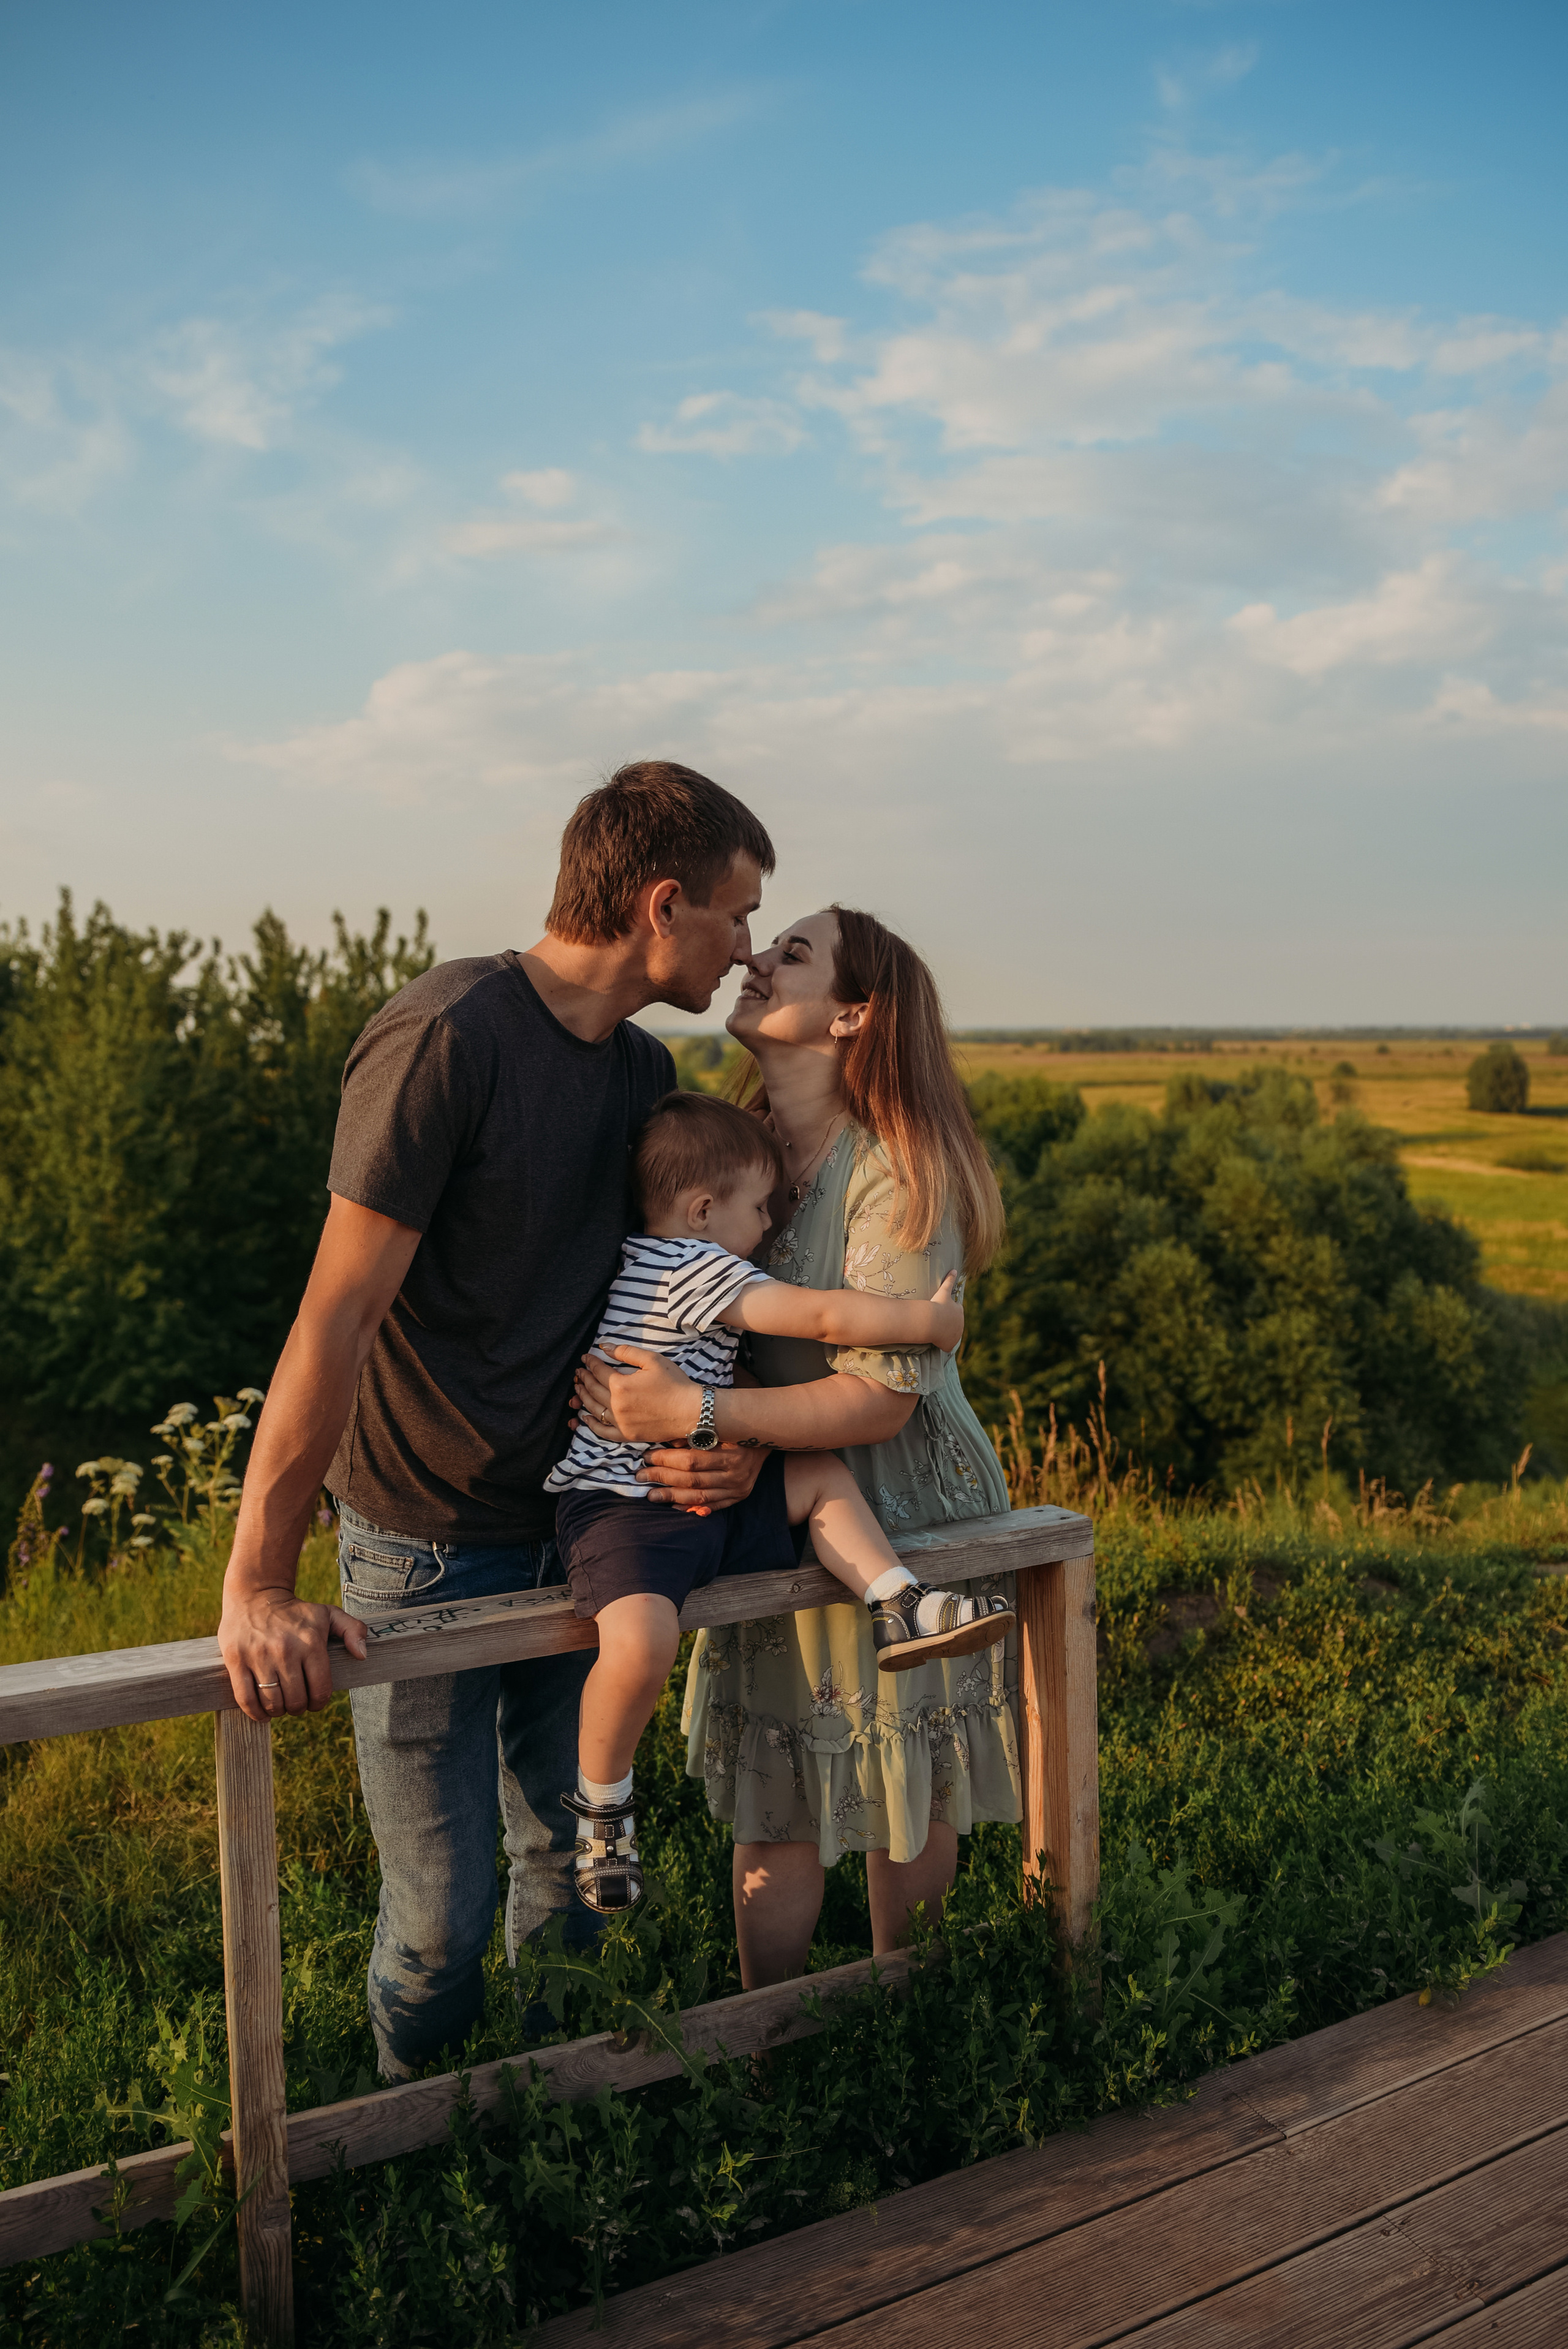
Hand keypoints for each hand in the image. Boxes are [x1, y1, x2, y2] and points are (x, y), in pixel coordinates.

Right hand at [218, 1584, 368, 1722]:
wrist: (255, 1595)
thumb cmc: (295, 1612)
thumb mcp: (328, 1614)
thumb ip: (353, 1630)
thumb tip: (362, 1655)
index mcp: (310, 1643)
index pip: (320, 1689)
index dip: (319, 1702)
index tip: (314, 1701)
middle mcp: (286, 1651)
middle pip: (296, 1700)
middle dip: (298, 1707)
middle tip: (296, 1702)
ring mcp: (259, 1656)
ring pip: (272, 1702)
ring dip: (278, 1711)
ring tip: (280, 1705)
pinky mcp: (236, 1660)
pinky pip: (245, 1698)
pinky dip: (255, 1712)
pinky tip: (261, 1713)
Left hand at [574, 1344, 700, 1443]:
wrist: (692, 1411)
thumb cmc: (675, 1383)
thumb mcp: (652, 1360)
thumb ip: (625, 1352)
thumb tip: (603, 1347)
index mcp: (621, 1385)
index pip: (598, 1371)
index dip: (590, 1362)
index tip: (586, 1357)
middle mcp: (616, 1405)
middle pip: (592, 1389)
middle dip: (584, 1378)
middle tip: (579, 1372)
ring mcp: (621, 1422)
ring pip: (594, 1409)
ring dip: (583, 1397)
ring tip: (578, 1389)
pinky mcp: (627, 1435)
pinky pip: (602, 1431)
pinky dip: (591, 1424)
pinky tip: (585, 1417)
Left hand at [641, 1440, 770, 1513]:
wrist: (766, 1437)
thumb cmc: (734, 1427)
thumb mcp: (717, 1424)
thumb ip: (693, 1433)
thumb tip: (665, 1442)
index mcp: (731, 1452)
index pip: (691, 1460)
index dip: (666, 1460)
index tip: (647, 1457)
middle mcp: (736, 1473)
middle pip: (692, 1479)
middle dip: (663, 1478)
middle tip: (641, 1476)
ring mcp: (739, 1487)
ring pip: (700, 1496)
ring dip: (672, 1496)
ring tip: (651, 1495)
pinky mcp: (740, 1496)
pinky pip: (712, 1505)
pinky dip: (692, 1506)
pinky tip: (674, 1506)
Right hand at [930, 1270, 964, 1352]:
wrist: (931, 1320)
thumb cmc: (937, 1305)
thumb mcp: (944, 1290)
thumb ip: (950, 1280)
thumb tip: (955, 1269)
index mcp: (960, 1311)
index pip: (955, 1311)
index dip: (946, 1312)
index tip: (939, 1312)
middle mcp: (960, 1323)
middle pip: (953, 1324)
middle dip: (946, 1323)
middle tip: (935, 1322)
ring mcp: (956, 1335)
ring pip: (950, 1335)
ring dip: (944, 1334)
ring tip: (935, 1331)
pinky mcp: (950, 1344)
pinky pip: (947, 1346)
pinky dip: (943, 1344)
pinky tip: (937, 1341)